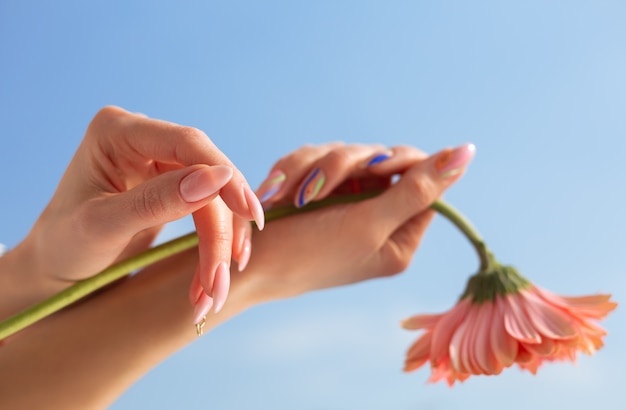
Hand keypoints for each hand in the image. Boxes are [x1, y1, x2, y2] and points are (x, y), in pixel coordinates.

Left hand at [3, 106, 263, 315]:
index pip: (186, 143)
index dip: (224, 176)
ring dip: (219, 247)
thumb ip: (158, 200)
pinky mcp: (173, 187)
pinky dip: (213, 247)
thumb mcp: (104, 226)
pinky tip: (212, 278)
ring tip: (212, 294)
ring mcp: (160, 163)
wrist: (57, 269)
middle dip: (219, 232)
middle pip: (207, 176)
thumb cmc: (65, 245)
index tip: (249, 212)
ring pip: (213, 199)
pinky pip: (208, 211)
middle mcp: (144, 139)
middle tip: (222, 279)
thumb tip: (219, 177)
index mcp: (117, 131)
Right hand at [242, 142, 474, 302]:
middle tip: (318, 190)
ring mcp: (343, 203)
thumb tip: (465, 153)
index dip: (399, 164)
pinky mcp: (316, 192)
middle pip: (382, 160)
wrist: (246, 263)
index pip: (422, 181)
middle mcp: (375, 218)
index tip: (374, 167)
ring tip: (291, 196)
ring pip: (346, 153)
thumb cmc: (309, 253)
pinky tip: (280, 192)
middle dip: (346, 166)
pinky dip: (297, 170)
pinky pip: (316, 158)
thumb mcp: (369, 223)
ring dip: (314, 168)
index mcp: (400, 236)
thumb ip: (418, 189)